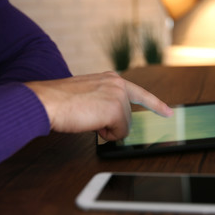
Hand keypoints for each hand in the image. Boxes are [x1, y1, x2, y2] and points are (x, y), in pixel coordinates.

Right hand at [25, 71, 172, 140]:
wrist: (46, 101)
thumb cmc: (62, 100)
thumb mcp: (89, 94)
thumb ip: (106, 101)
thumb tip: (115, 120)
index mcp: (112, 79)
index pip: (140, 94)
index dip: (156, 105)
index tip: (168, 112)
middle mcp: (118, 84)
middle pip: (128, 117)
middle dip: (111, 124)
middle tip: (90, 116)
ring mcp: (118, 95)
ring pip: (124, 126)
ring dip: (107, 129)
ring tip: (87, 117)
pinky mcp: (115, 109)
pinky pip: (119, 133)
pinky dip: (106, 135)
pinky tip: (90, 122)